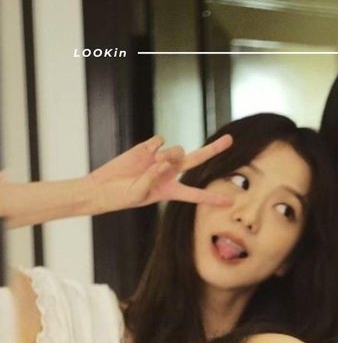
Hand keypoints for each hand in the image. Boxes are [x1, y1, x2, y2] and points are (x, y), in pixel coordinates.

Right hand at [87, 134, 232, 211]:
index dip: (212, 198)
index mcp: (171, 191)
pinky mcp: (148, 148)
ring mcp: (160, 158)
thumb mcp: (138, 195)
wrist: (103, 187)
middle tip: (230, 140)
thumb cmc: (121, 197)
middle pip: (197, 159)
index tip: (230, 202)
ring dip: (169, 154)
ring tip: (154, 162)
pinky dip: (154, 147)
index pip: (196, 195)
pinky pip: (160, 140)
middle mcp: (170, 173)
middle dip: (214, 149)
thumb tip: (163, 161)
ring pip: (177, 149)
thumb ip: (152, 179)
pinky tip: (145, 154)